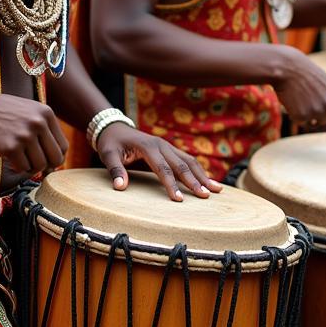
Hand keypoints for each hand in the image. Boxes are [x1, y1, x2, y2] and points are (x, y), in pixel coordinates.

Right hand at [0, 89, 67, 174]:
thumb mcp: (27, 111)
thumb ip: (43, 129)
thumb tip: (57, 160)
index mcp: (46, 113)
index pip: (63, 145)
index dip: (55, 157)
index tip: (45, 160)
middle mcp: (38, 123)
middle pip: (56, 158)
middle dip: (46, 166)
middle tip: (34, 165)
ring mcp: (25, 135)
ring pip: (40, 165)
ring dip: (29, 167)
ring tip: (18, 159)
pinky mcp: (10, 147)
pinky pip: (23, 168)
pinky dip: (17, 167)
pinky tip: (9, 159)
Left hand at [95, 122, 221, 200]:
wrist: (114, 127)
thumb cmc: (111, 142)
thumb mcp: (107, 154)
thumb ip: (114, 169)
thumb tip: (120, 187)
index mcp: (148, 146)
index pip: (162, 168)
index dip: (171, 184)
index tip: (179, 199)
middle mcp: (162, 145)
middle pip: (181, 165)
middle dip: (195, 181)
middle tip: (207, 196)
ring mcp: (167, 146)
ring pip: (189, 161)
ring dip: (203, 175)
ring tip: (218, 190)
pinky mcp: (170, 150)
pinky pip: (187, 160)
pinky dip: (199, 171)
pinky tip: (209, 181)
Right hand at [273, 47, 325, 146]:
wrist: (285, 68)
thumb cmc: (302, 73)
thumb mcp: (324, 83)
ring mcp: (317, 112)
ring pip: (316, 123)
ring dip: (310, 116)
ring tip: (301, 99)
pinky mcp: (303, 116)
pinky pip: (301, 122)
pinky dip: (297, 114)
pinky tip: (293, 101)